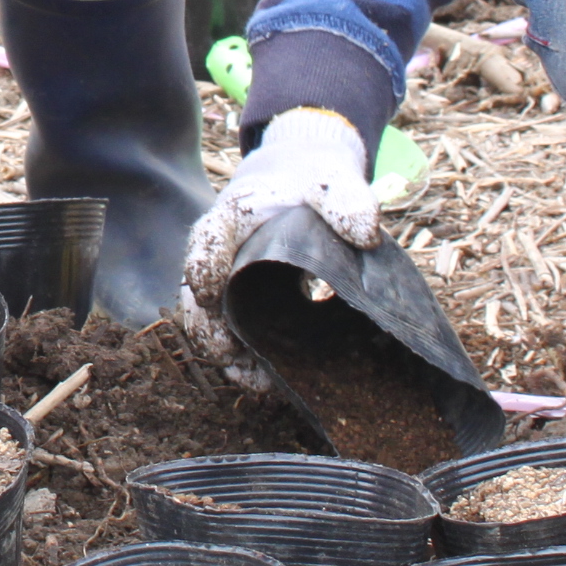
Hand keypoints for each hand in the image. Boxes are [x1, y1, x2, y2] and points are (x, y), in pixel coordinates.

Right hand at [178, 109, 378, 390]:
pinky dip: (248, 361)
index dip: (203, 266)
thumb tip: (368, 235)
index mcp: (230, 219)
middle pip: (197, 294)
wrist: (303, 194)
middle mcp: (220, 257)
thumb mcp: (330, 183)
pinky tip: (271, 382)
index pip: (207, 240)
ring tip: (254, 380)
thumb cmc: (312, 187)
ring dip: (228, 353)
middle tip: (228, 351)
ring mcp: (229, 287)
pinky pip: (237, 337)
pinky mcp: (248, 309)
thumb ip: (346, 200)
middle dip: (209, 326)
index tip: (209, 292)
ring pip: (213, 324)